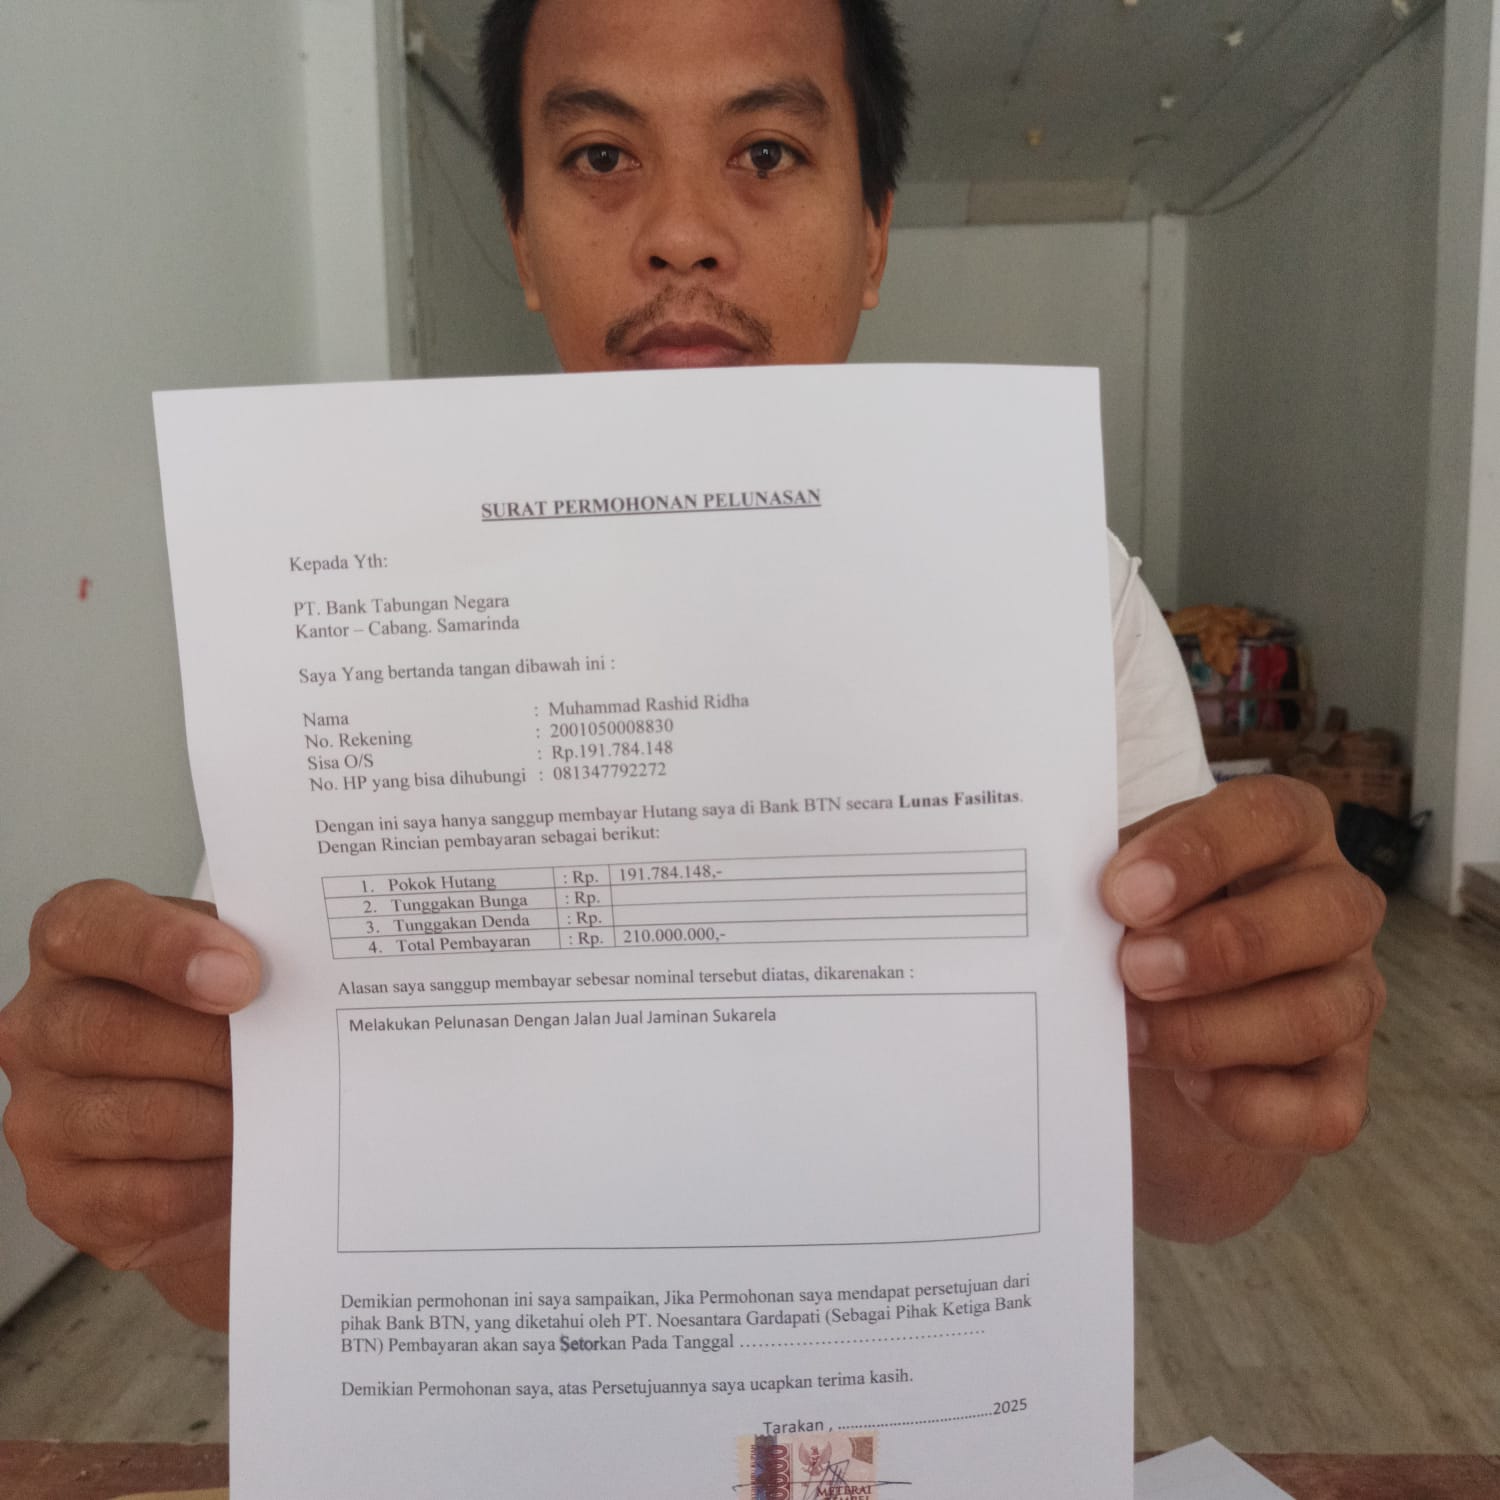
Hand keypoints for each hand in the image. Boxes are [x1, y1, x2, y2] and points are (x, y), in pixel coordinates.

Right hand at [0, 880, 259, 1328]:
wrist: (206, 1131)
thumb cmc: (219, 1028)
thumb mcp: (234, 967)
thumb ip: (253, 955)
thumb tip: (310, 973)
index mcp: (77, 948)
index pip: (88, 926)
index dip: (164, 948)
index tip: (244, 975)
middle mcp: (40, 1026)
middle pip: (111, 1031)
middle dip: (217, 1050)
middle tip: (289, 1058)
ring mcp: (39, 1114)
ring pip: (144, 1120)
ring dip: (230, 1119)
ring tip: (287, 1112)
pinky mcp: (62, 1195)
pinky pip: (154, 1194)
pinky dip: (219, 1180)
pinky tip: (253, 1162)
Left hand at [1102, 777, 1385, 1235]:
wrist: (1135, 1048)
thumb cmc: (1129, 939)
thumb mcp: (1114, 897)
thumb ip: (1105, 888)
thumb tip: (1062, 904)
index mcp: (1281, 838)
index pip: (1274, 815)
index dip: (1202, 850)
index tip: (1122, 892)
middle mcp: (1332, 909)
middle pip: (1331, 909)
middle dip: (1223, 945)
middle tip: (1132, 968)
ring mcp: (1347, 998)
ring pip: (1322, 1012)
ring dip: (1213, 1029)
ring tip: (1131, 1033)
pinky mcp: (1337, 1085)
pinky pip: (1326, 1107)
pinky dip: (1250, 1103)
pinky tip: (1190, 1087)